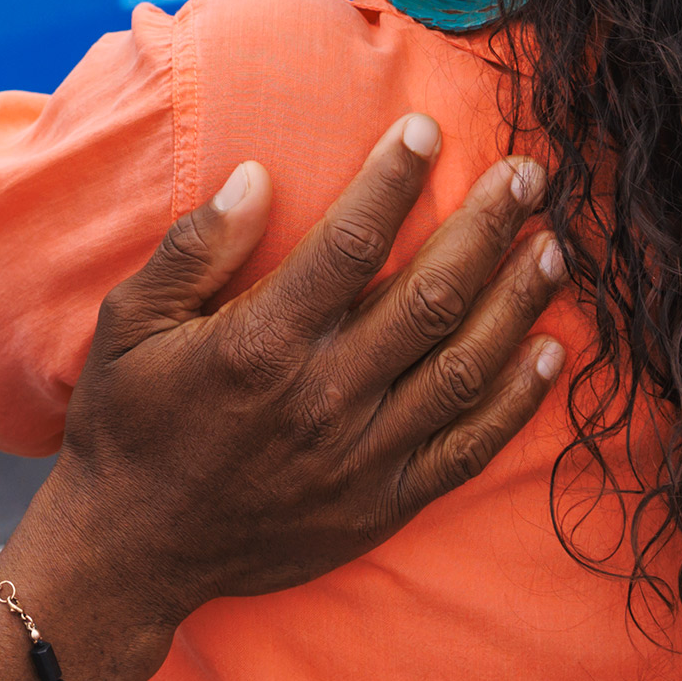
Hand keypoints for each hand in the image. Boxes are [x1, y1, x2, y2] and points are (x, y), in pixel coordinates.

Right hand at [5, 117, 563, 680]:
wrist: (133, 550)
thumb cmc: (128, 423)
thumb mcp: (127, 323)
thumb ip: (191, 249)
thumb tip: (254, 178)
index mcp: (260, 344)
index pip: (348, 244)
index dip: (394, 181)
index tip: (428, 130)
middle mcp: (323, 397)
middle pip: (430, 296)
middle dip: (487, 227)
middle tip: (529, 175)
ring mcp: (361, 456)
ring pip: (465, 367)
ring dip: (517, 301)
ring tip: (554, 247)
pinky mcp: (383, 503)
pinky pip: (469, 447)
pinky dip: (518, 400)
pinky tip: (549, 351)